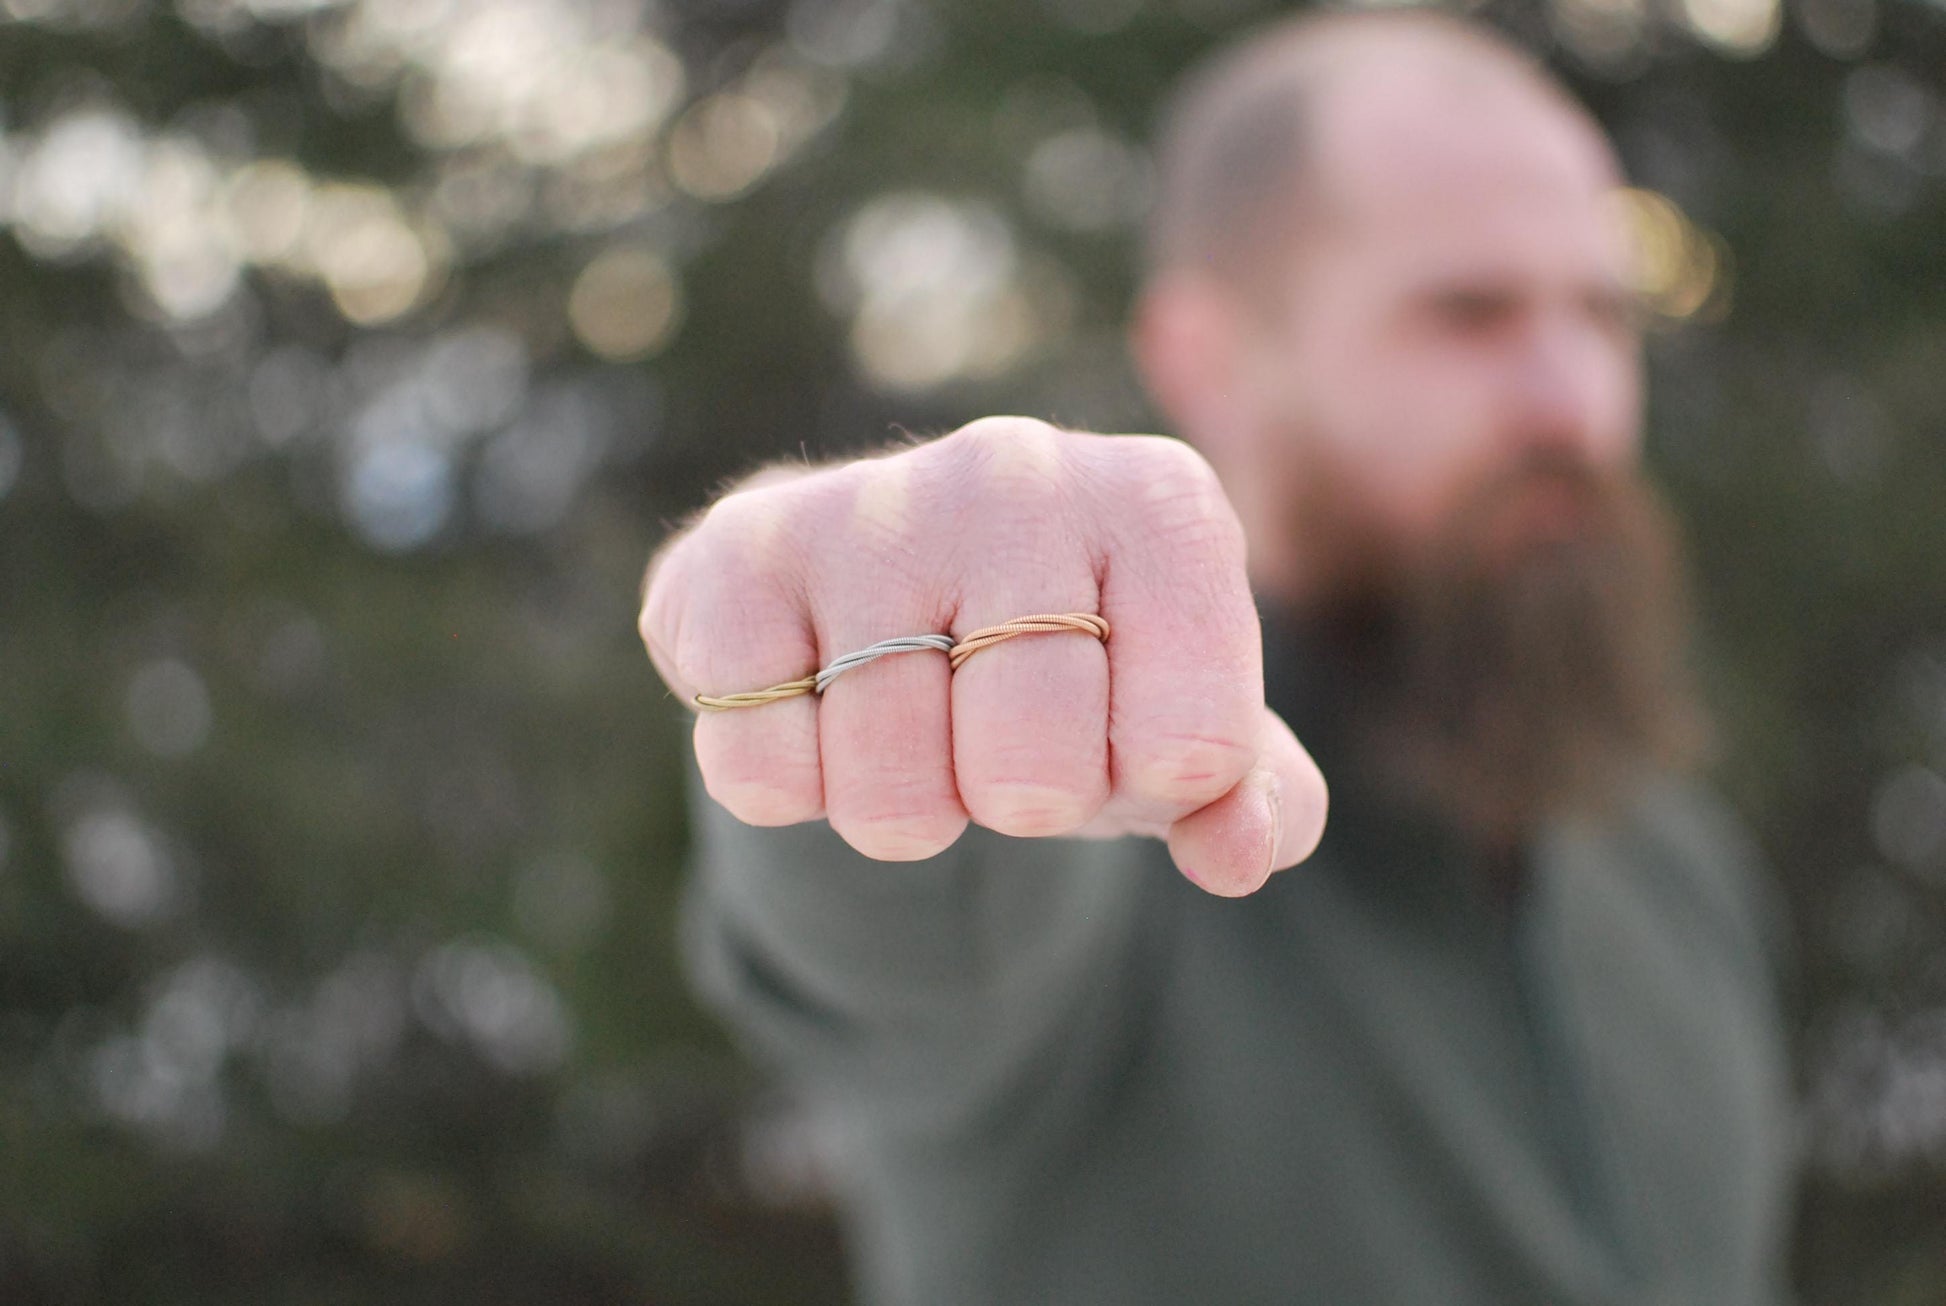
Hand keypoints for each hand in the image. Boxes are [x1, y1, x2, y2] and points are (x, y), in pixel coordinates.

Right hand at [639, 417, 1327, 895]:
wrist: (896, 597)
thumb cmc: (1070, 671)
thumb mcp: (1182, 732)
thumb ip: (1260, 800)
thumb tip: (1240, 851)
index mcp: (1161, 505)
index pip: (1195, 750)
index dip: (1148, 786)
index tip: (1122, 732)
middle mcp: (1021, 471)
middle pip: (1035, 774)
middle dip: (1018, 805)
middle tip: (998, 741)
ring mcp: (875, 503)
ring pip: (890, 786)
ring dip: (900, 807)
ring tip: (909, 724)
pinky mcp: (742, 550)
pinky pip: (763, 768)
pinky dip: (792, 784)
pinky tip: (817, 703)